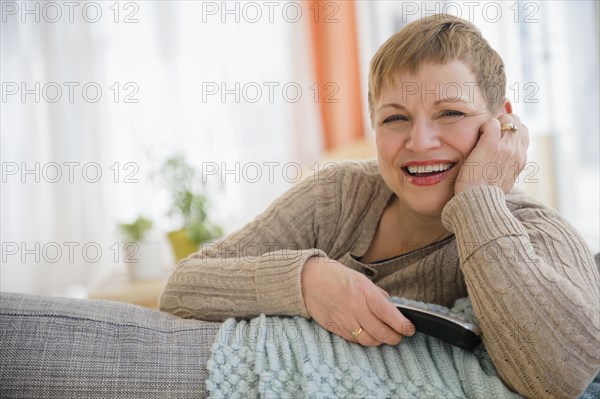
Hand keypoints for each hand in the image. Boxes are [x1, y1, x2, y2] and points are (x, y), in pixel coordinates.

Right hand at [300, 256, 414, 345]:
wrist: (308, 280)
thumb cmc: (336, 276)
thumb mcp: (360, 279)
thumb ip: (376, 294)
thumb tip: (391, 308)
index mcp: (364, 291)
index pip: (387, 313)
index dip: (401, 324)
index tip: (410, 329)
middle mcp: (354, 307)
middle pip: (380, 331)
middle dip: (394, 337)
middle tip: (399, 336)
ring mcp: (344, 320)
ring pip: (368, 340)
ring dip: (379, 341)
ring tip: (384, 337)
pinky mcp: (335, 328)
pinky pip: (354, 340)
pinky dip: (364, 340)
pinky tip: (367, 334)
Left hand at [454, 113, 528, 194]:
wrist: (479, 201)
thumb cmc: (485, 194)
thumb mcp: (504, 181)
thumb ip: (507, 167)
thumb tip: (502, 164)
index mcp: (520, 159)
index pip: (523, 132)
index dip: (510, 130)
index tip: (498, 135)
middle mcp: (517, 151)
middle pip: (517, 122)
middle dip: (503, 122)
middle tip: (488, 132)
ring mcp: (506, 147)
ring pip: (507, 119)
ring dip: (494, 123)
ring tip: (482, 135)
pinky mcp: (491, 144)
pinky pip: (491, 123)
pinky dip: (483, 126)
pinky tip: (476, 138)